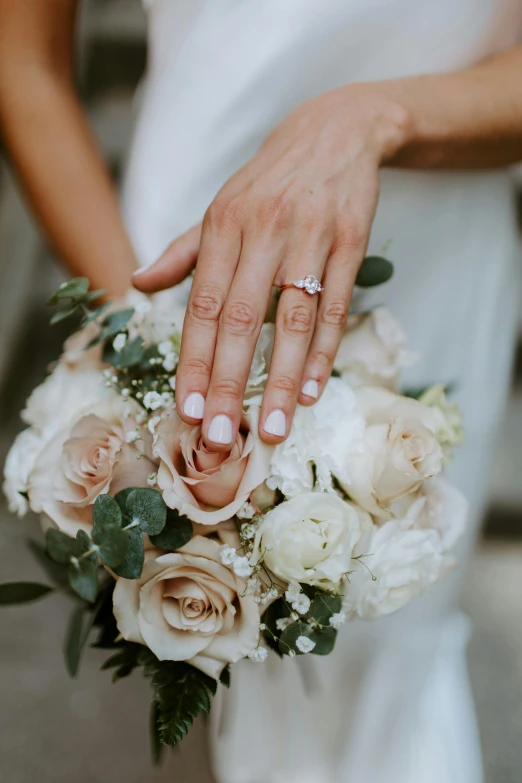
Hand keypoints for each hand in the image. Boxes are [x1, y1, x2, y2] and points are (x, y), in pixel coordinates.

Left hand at [133, 85, 409, 449]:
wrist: (335, 132)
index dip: (194, 361)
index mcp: (222, 227)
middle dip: (230, 384)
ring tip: (276, 429)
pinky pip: (337, 305)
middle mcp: (262, 233)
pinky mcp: (350, 242)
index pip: (201, 307)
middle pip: (242, 321)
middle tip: (223, 436)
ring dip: (283, 380)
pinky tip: (314, 390)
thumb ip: (181, 253)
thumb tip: (136, 284)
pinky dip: (325, 351)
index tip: (188, 410)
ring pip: (294, 321)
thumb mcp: (219, 208)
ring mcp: (310, 238)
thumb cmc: (268, 182)